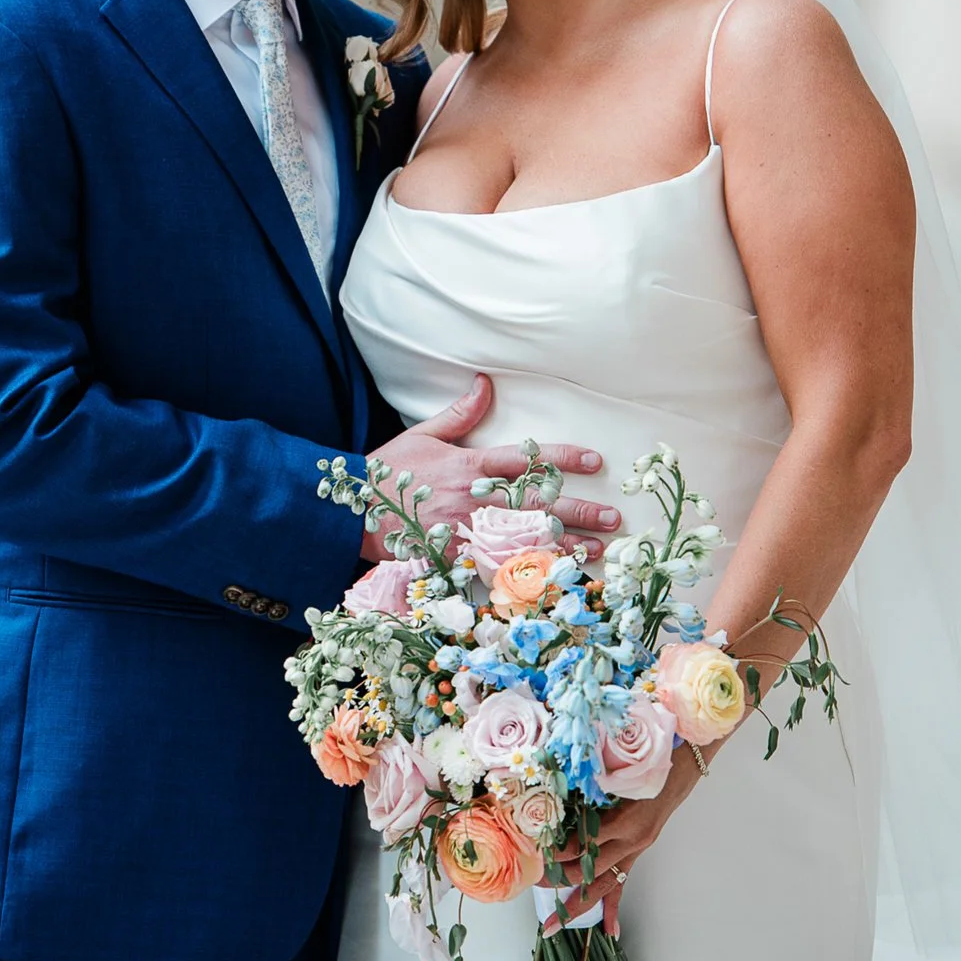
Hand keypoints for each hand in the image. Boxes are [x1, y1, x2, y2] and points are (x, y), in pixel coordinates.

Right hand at [360, 375, 622, 559]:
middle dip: (579, 511)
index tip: (595, 460)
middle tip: (614, 517)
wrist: (346, 514)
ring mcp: (465, 533)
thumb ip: (460, 414)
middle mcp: (473, 500)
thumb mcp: (422, 435)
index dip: (562, 457)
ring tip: (599, 551)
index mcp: (468, 466)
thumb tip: (484, 382)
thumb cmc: (386, 473)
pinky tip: (556, 579)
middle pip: (535, 504)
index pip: (524, 458)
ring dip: (565, 547)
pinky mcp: (455, 560)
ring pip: (525, 541)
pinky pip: (498, 570)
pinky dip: (528, 575)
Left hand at [538, 744, 715, 935]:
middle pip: (590, 869)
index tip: (538, 854)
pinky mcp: (636, 853)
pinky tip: (610, 931)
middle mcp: (631, 840)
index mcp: (626, 820)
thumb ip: (588, 790)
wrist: (679, 770)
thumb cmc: (648, 766)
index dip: (560, 851)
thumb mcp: (616, 776)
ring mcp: (636, 849)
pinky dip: (614, 908)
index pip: (585, 844)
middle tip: (535, 883)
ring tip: (556, 924)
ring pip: (603, 885)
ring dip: (578, 904)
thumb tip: (553, 802)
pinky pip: (622, 885)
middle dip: (559, 879)